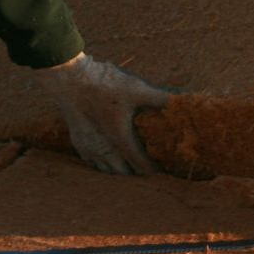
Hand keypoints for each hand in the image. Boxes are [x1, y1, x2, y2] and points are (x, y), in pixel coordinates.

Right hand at [33, 53, 169, 174]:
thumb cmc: (103, 83)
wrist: (67, 77)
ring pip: (106, 171)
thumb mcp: (137, 88)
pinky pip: (91, 163)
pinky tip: (110, 159)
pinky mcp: (77, 141)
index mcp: (120, 139)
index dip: (155, 172)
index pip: (141, 165)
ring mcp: (88, 147)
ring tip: (133, 170)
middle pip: (124, 174)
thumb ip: (162, 97)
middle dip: (138, 176)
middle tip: (151, 173)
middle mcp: (104, 148)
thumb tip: (186, 98)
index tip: (165, 173)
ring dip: (120, 172)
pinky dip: (103, 165)